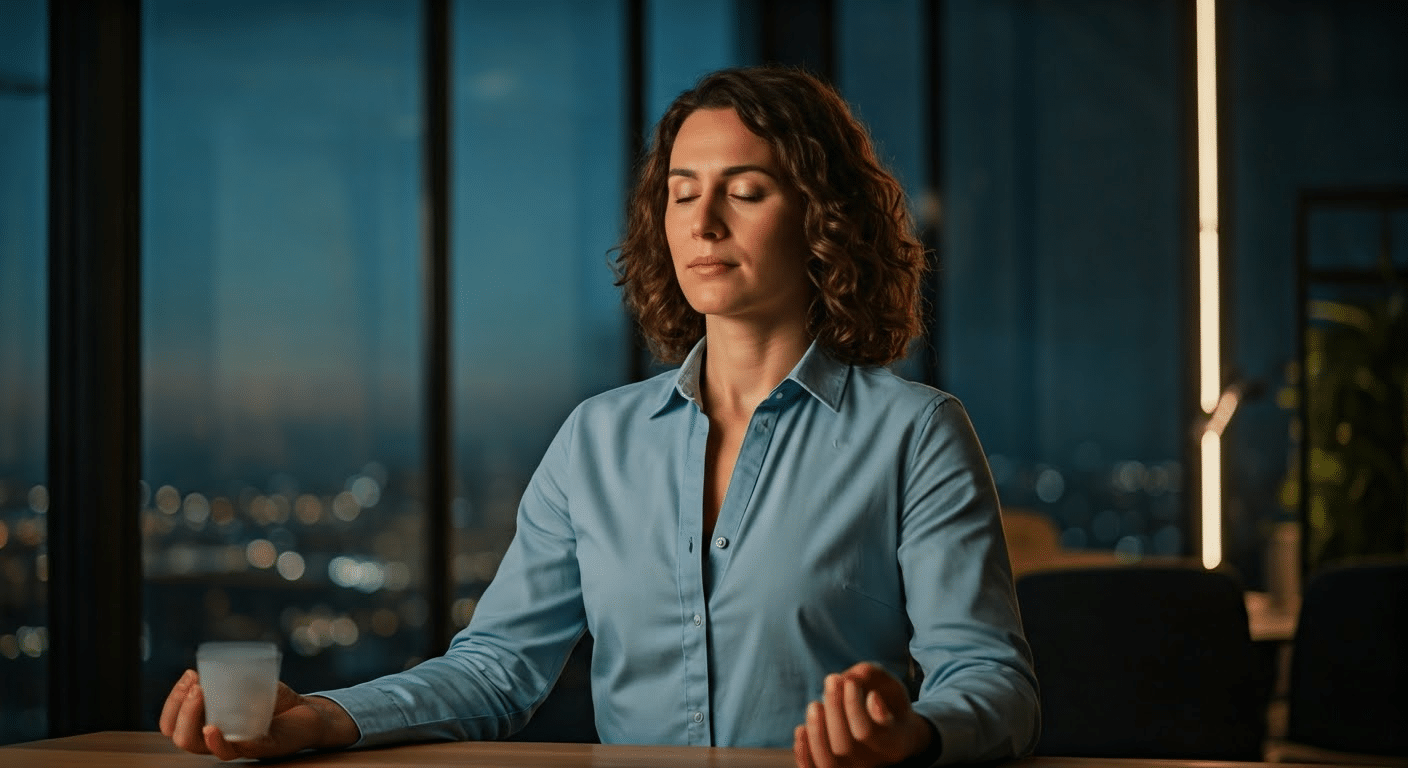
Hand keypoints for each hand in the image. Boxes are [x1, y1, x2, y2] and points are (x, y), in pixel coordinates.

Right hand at [159, 668, 359, 760]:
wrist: (312, 712)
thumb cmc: (276, 700)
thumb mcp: (250, 684)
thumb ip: (232, 678)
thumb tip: (209, 666)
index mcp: (211, 726)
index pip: (175, 726)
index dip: (172, 704)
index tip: (189, 675)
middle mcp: (221, 740)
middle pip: (184, 738)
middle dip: (180, 711)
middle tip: (195, 686)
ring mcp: (240, 747)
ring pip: (203, 747)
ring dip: (193, 720)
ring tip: (200, 694)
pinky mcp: (263, 747)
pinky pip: (237, 750)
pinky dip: (220, 741)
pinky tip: (212, 729)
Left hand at [792, 662, 933, 767]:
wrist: (890, 730)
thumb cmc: (888, 702)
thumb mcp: (889, 684)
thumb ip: (872, 675)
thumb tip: (849, 677)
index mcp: (893, 744)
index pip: (866, 732)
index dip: (853, 706)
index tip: (851, 681)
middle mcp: (873, 762)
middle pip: (845, 746)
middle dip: (833, 708)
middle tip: (832, 679)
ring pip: (828, 762)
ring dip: (815, 730)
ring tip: (815, 704)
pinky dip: (803, 752)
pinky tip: (801, 729)